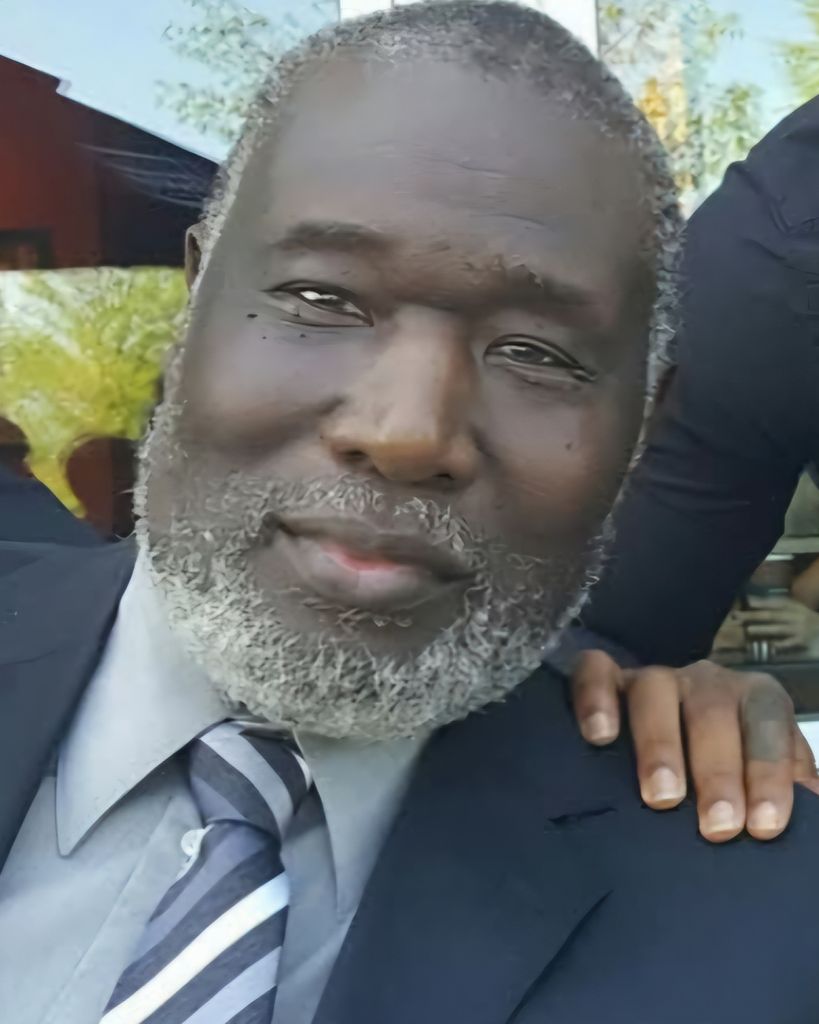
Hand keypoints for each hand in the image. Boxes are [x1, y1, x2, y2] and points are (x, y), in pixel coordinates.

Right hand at [572, 651, 818, 841]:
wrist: (677, 753)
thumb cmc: (729, 781)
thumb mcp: (768, 785)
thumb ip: (793, 791)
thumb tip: (815, 807)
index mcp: (756, 701)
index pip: (768, 724)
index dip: (768, 772)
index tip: (763, 826)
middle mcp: (705, 681)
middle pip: (712, 709)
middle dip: (718, 770)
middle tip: (716, 826)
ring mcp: (652, 678)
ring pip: (654, 689)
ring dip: (659, 743)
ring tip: (661, 797)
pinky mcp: (605, 680)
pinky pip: (595, 671)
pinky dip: (595, 698)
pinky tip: (599, 737)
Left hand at [741, 595, 818, 651]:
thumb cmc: (805, 618)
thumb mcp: (794, 608)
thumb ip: (776, 604)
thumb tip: (751, 600)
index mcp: (793, 606)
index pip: (775, 602)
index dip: (761, 602)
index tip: (747, 602)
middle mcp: (795, 616)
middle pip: (772, 615)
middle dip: (754, 616)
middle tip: (738, 617)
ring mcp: (799, 629)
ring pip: (778, 629)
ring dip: (763, 629)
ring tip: (749, 630)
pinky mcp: (802, 641)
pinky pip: (789, 643)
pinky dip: (780, 644)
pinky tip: (770, 646)